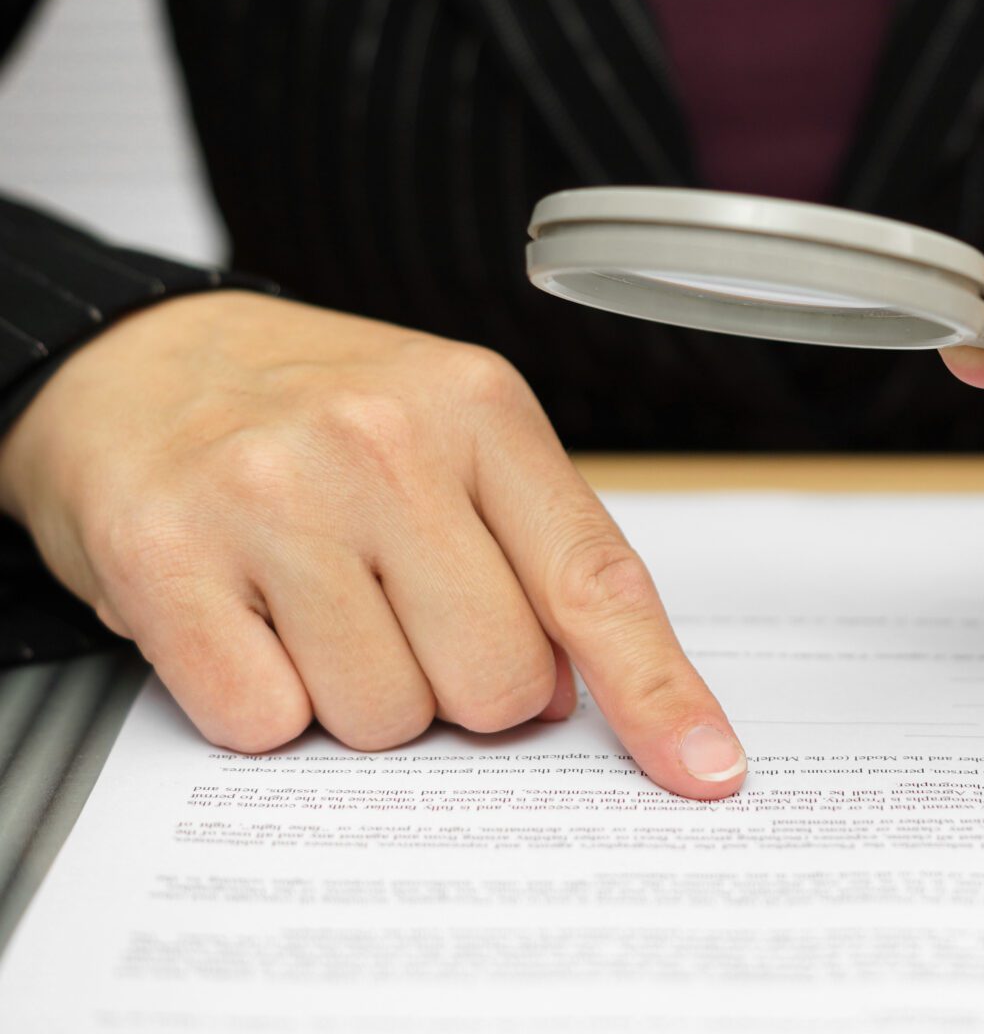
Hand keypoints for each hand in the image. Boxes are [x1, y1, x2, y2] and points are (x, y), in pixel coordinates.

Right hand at [0, 292, 745, 796]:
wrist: (136, 360)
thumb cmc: (315, 412)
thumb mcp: (451, 433)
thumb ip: (534, 550)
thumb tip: (576, 696)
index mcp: (477, 407)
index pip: (594, 580)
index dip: (657, 690)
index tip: (705, 767)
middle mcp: (380, 441)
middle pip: (495, 682)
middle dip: (463, 685)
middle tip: (404, 614)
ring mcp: (269, 496)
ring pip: (385, 717)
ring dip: (360, 693)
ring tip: (316, 602)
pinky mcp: (163, 556)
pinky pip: (265, 724)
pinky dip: (264, 702)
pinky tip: (248, 620)